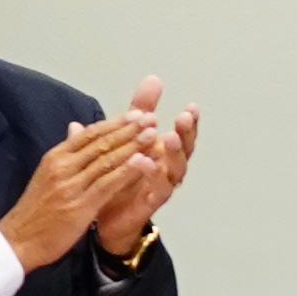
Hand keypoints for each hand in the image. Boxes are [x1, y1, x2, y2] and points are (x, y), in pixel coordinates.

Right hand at [0, 114, 149, 269]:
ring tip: (152, 135)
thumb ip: (67, 153)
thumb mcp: (48, 174)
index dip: (115, 123)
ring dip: (132, 147)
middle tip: (151, 118)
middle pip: (100, 143)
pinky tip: (144, 163)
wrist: (18, 239)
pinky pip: (107, 185)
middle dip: (128, 130)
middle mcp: (62, 166)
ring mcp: (71, 186)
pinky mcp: (79, 206)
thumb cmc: (37, 209)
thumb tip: (76, 127)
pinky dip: (127, 172)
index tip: (137, 114)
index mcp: (55, 157)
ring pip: (106, 161)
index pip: (89, 134)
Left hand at [91, 75, 197, 259]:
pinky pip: (157, 190)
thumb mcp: (128, 136)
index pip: (181, 133)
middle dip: (186, 133)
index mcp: (162, 152)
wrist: (104, 216)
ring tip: (169, 137)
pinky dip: (153, 175)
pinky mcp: (150, 203)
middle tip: (184, 117)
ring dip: (174, 153)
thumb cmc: (119, 176)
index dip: (189, 122)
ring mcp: (161, 186)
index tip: (192, 106)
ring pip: (176, 170)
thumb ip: (137, 113)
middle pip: (185, 150)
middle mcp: (167, 168)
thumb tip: (153, 79)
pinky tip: (145, 161)